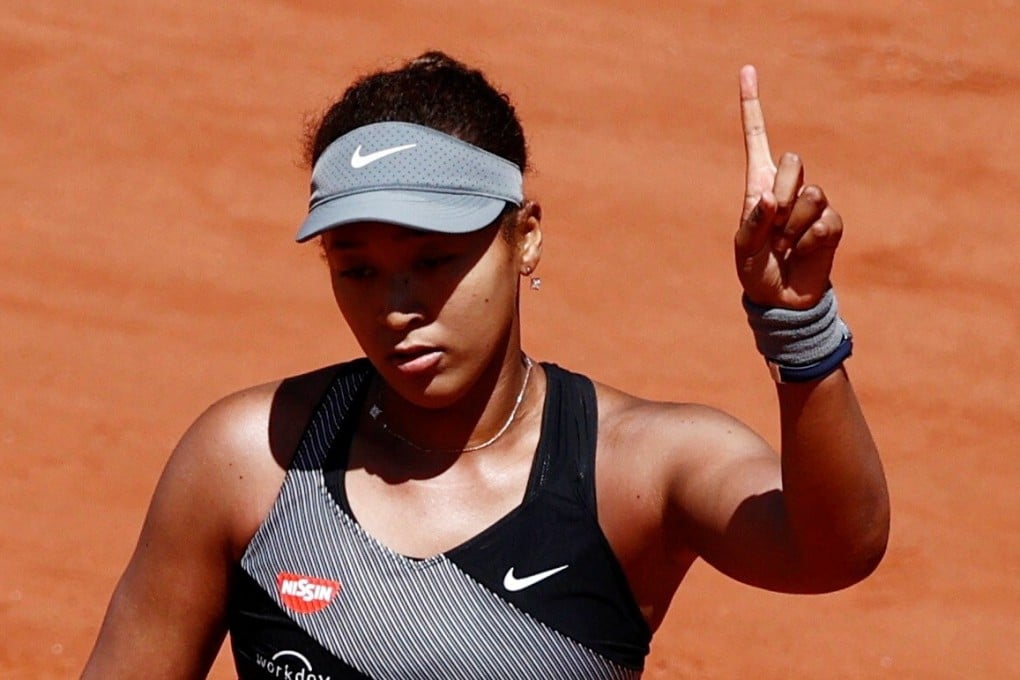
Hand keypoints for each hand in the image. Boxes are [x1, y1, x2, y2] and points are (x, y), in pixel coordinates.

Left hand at [735, 65, 842, 308]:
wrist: (781, 300)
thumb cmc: (755, 271)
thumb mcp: (743, 249)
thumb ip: (752, 222)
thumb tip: (770, 198)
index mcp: (758, 186)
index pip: (756, 139)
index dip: (751, 106)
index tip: (747, 70)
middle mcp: (787, 189)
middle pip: (793, 160)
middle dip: (783, 191)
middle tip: (773, 226)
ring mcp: (812, 206)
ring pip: (812, 193)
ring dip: (794, 225)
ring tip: (785, 246)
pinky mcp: (831, 225)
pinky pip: (825, 222)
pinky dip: (808, 242)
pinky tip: (801, 254)